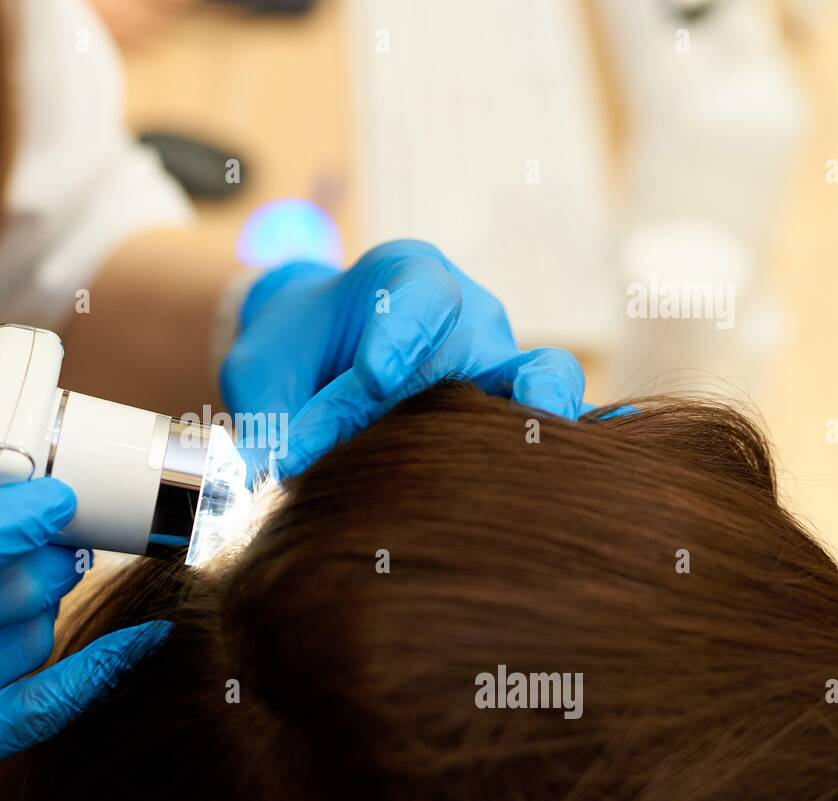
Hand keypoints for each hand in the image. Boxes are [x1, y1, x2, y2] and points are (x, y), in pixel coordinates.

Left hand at [221, 239, 585, 476]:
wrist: (318, 362)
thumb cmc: (292, 353)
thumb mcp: (262, 374)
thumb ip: (267, 420)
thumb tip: (268, 485)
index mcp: (407, 278)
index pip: (421, 296)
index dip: (404, 334)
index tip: (375, 378)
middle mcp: (469, 317)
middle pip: (465, 357)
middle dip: (420, 408)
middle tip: (380, 452)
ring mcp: (500, 367)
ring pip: (525, 395)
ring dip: (516, 430)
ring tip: (525, 461)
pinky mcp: (513, 419)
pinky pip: (545, 433)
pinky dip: (554, 453)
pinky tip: (575, 474)